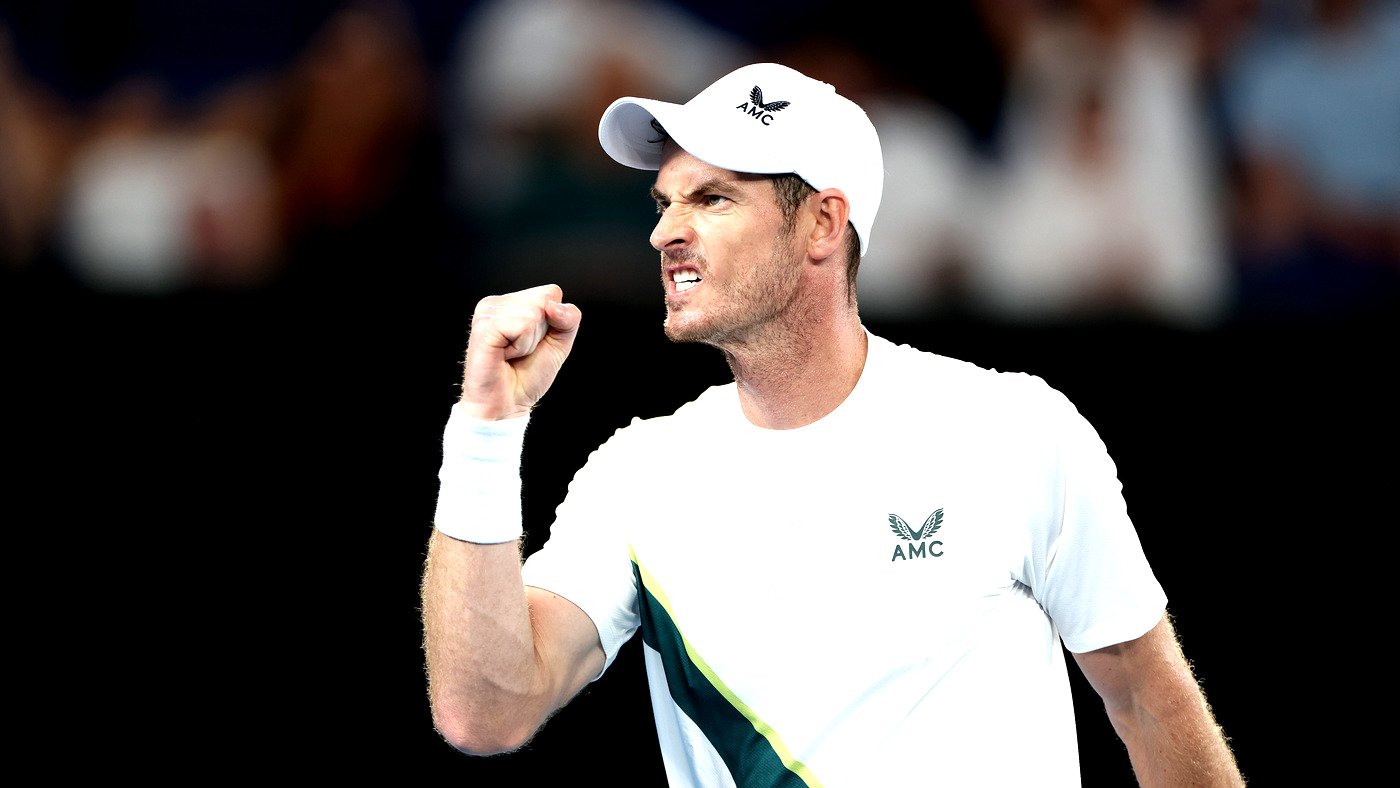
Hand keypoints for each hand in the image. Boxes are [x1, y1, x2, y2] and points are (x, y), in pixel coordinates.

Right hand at [458, 284, 580, 419]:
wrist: (506, 405)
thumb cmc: (527, 375)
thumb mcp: (559, 343)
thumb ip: (568, 319)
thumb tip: (553, 305)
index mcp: (512, 302)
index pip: (551, 292)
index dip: (554, 322)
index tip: (533, 342)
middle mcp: (497, 303)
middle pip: (544, 300)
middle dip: (542, 332)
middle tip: (521, 351)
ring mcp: (487, 313)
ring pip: (534, 313)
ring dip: (530, 342)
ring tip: (512, 354)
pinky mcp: (484, 327)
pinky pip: (522, 326)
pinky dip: (522, 346)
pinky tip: (505, 355)